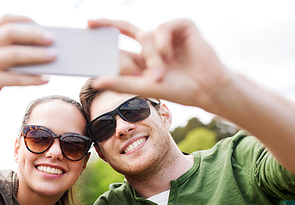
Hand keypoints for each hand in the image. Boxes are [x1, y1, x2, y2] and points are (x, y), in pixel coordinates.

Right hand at [0, 14, 55, 125]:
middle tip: (52, 40)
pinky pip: (13, 78)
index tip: (44, 26)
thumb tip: (43, 50)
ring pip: (13, 54)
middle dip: (33, 35)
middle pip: (10, 33)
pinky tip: (45, 80)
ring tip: (54, 57)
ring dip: (36, 55)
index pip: (5, 20)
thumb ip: (10, 54)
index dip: (26, 20)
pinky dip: (31, 78)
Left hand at [88, 19, 230, 111]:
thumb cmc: (178, 90)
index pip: (120, 43)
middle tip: (91, 24)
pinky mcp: (182, 26)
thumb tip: (94, 81)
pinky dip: (163, 42)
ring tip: (162, 71)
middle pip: (127, 29)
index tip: (87, 27)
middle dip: (111, 25)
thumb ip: (120, 83)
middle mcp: (153, 44)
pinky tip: (170, 55)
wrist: (207, 89)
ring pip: (147, 35)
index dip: (106, 34)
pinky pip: (163, 27)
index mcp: (143, 58)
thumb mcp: (144, 87)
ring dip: (152, 55)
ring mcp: (168, 34)